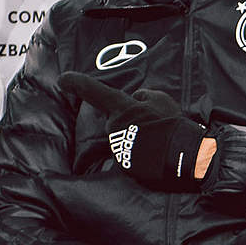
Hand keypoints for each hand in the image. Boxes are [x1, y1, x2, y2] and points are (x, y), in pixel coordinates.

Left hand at [58, 72, 207, 190]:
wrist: (183, 156)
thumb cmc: (171, 124)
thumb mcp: (160, 99)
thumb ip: (142, 96)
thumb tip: (136, 98)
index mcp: (120, 108)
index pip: (94, 92)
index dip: (77, 83)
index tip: (62, 79)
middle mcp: (113, 127)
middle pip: (115, 119)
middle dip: (129, 120)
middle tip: (153, 124)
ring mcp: (116, 147)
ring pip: (121, 136)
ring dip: (136, 136)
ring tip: (158, 139)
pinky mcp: (122, 164)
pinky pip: (128, 152)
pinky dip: (139, 151)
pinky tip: (155, 152)